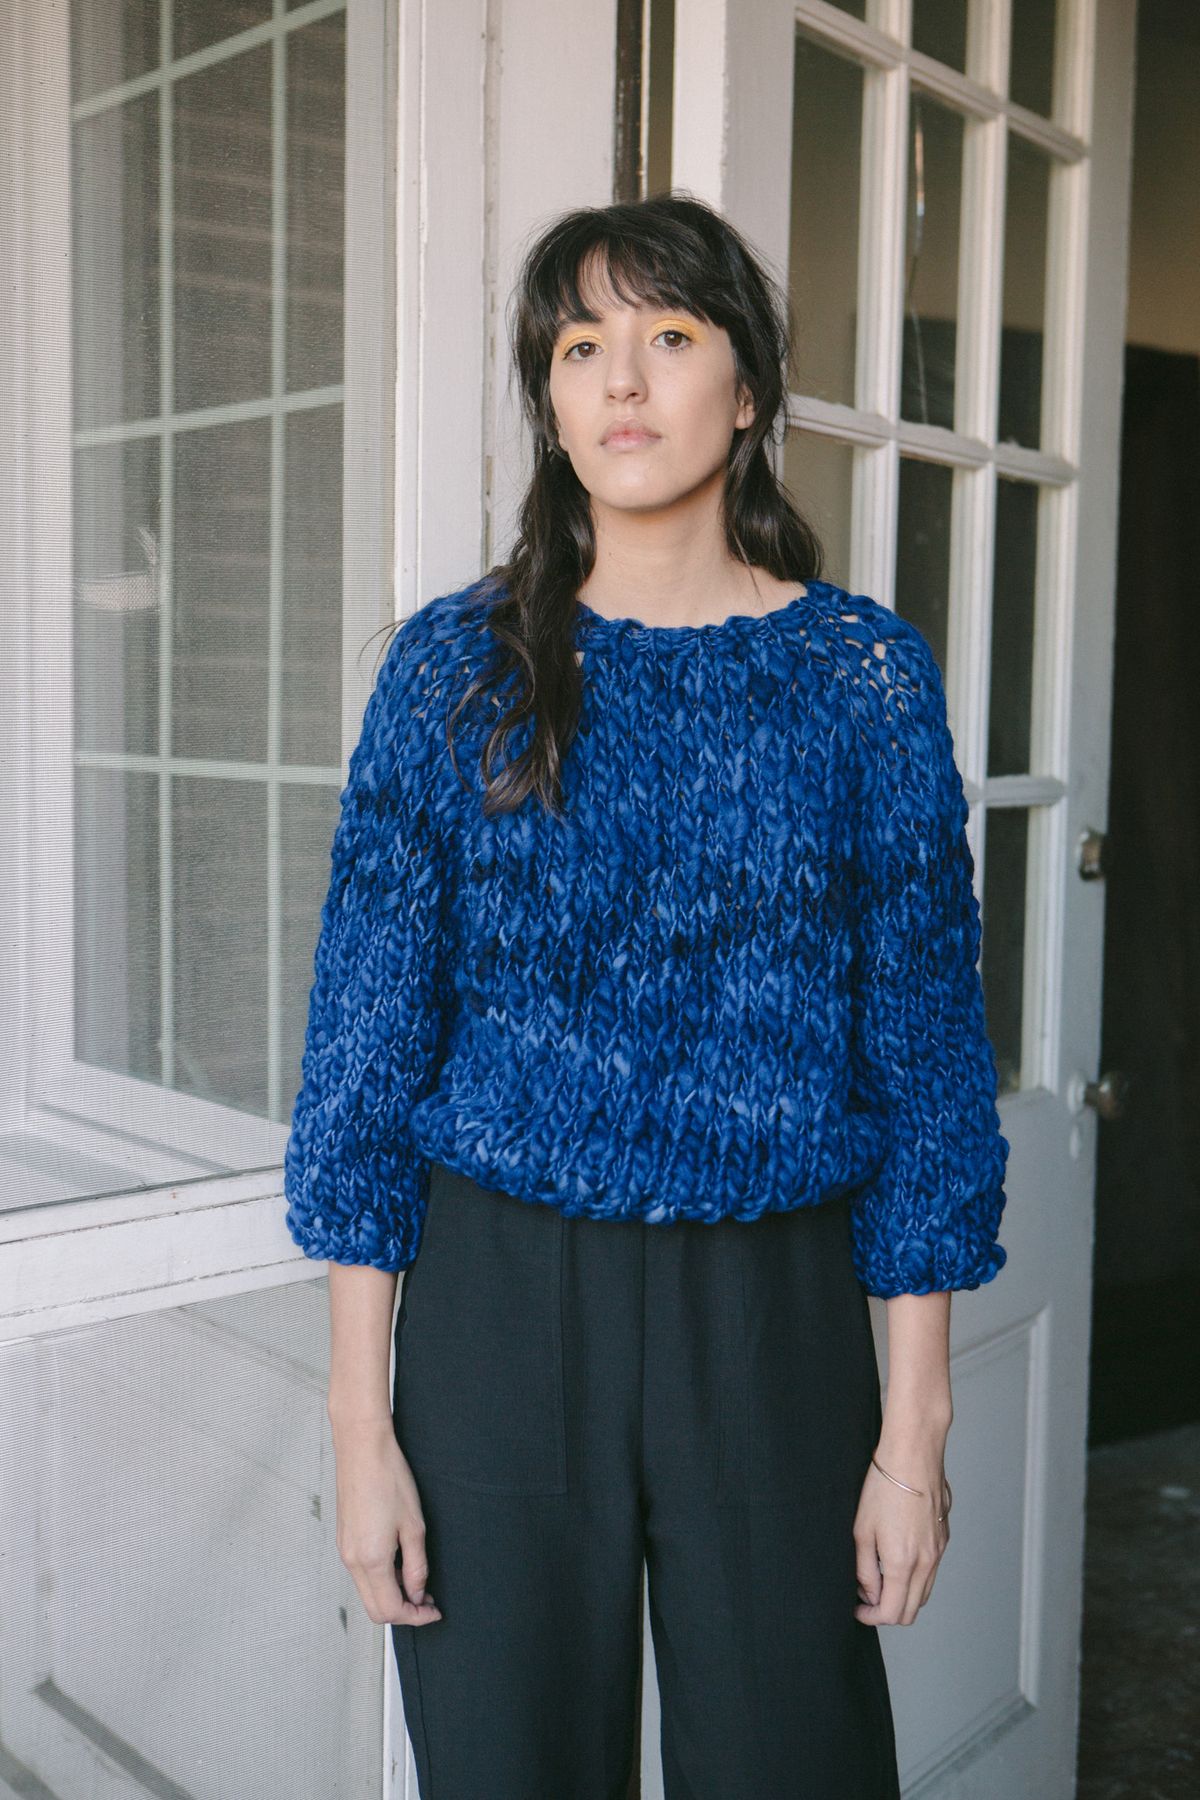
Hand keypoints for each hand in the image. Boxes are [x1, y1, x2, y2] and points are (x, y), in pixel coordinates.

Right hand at [330, 1415, 443, 1626]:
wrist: (362, 1448)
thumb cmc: (389, 1478)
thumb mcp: (414, 1525)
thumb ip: (416, 1566)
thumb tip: (417, 1593)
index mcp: (371, 1560)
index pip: (391, 1610)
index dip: (415, 1616)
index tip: (434, 1610)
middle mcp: (352, 1561)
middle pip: (375, 1609)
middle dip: (403, 1612)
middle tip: (427, 1601)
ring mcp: (344, 1550)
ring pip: (367, 1592)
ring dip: (392, 1595)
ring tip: (417, 1581)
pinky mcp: (344, 1539)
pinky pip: (361, 1574)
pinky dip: (381, 1580)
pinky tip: (400, 1564)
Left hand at [852, 1442, 950, 1626]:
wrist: (913, 1454)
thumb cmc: (884, 1486)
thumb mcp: (862, 1530)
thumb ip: (865, 1569)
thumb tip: (869, 1594)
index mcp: (902, 1563)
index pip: (891, 1613)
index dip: (871, 1617)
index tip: (858, 1609)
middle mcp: (926, 1563)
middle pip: (910, 1610)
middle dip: (887, 1611)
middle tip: (867, 1597)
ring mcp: (939, 1551)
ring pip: (923, 1592)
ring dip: (902, 1594)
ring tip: (880, 1575)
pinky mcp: (944, 1538)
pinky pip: (931, 1571)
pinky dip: (914, 1576)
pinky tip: (897, 1556)